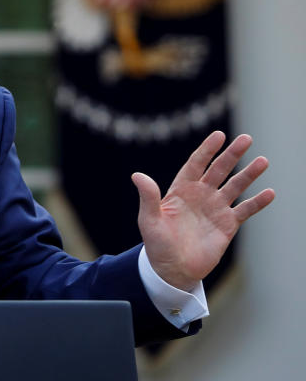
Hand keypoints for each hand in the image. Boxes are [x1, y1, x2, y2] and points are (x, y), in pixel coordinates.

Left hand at [132, 131, 274, 290]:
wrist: (173, 269)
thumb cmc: (157, 243)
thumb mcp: (149, 219)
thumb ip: (148, 196)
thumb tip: (137, 175)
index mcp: (181, 190)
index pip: (196, 164)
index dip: (207, 150)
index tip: (219, 135)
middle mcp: (201, 195)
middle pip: (219, 170)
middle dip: (232, 154)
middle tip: (246, 139)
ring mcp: (216, 208)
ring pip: (235, 186)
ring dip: (249, 174)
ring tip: (263, 161)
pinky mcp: (227, 225)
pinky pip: (245, 210)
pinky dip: (257, 202)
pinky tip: (269, 193)